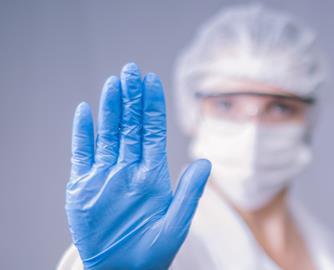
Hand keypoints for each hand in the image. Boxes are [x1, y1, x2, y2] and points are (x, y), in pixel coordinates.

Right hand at [66, 63, 210, 269]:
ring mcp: (105, 176)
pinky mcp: (83, 188)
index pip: (153, 132)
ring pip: (108, 134)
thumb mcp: (176, 224)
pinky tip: (85, 111)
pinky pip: (82, 154)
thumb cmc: (151, 253)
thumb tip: (206, 161)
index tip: (152, 81)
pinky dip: (83, 133)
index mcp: (153, 175)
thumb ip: (189, 192)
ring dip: (110, 108)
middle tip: (131, 70)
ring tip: (113, 83)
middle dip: (131, 98)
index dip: (153, 106)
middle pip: (130, 126)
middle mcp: (129, 170)